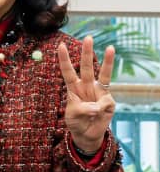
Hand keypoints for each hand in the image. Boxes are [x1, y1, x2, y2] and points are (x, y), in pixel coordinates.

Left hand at [57, 36, 115, 152]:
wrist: (87, 134)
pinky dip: (99, 110)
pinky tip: (96, 115)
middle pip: (86, 67)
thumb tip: (96, 106)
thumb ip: (81, 109)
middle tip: (88, 37)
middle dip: (87, 52)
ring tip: (110, 48)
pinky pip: (104, 103)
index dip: (64, 59)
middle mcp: (86, 86)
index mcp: (73, 87)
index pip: (68, 71)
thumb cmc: (76, 122)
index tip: (60, 45)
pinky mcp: (109, 102)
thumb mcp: (72, 115)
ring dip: (107, 61)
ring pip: (103, 74)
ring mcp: (99, 92)